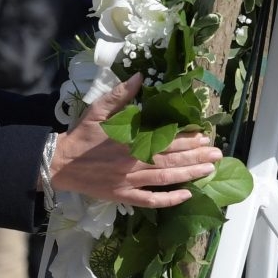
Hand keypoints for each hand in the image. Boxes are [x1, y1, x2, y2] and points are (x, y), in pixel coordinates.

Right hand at [50, 74, 220, 208]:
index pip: (164, 139)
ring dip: (190, 174)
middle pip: (171, 159)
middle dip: (196, 156)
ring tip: (210, 170)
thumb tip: (141, 76)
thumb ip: (121, 94)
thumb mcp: (99, 109)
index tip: (204, 135)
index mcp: (129, 140)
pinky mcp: (123, 196)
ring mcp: (129, 181)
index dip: (186, 138)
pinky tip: (186, 196)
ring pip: (166, 179)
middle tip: (217, 153)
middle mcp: (132, 162)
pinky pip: (150, 201)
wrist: (60, 163)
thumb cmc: (82, 135)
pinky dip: (169, 200)